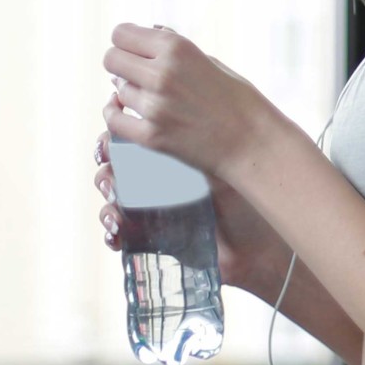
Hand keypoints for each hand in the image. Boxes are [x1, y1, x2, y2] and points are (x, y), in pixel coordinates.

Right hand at [94, 133, 302, 299]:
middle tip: (109, 176)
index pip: (135, 138)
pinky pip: (119, 232)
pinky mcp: (149, 237)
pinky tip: (116, 233)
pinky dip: (112, 232)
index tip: (112, 138)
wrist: (258, 247)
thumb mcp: (221, 169)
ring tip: (116, 210)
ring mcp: (151, 207)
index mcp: (174, 155)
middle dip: (105, 168)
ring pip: (113, 198)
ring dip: (106, 202)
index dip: (118, 137)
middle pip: (116, 166)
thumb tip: (163, 117)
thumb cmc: (248, 202)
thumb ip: (194, 146)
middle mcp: (159, 178)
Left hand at [100, 23, 298, 186]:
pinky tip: (124, 111)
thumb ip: (175, 47)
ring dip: (127, 91)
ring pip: (117, 90)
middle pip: (111, 59)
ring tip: (148, 96)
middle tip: (133, 72)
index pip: (121, 34)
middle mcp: (162, 73)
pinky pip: (114, 120)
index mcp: (177, 48)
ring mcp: (154, 106)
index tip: (132, 50)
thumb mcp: (211, 62)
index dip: (125, 42)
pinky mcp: (150, 136)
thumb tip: (147, 32)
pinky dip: (116, 114)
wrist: (254, 143)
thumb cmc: (239, 100)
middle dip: (120, 64)